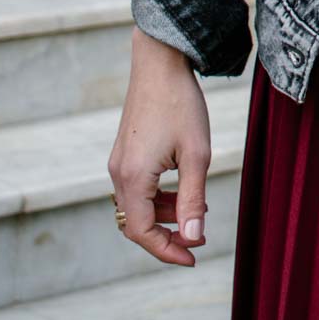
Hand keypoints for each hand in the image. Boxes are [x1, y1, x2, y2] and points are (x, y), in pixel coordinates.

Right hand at [107, 28, 211, 265]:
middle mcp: (118, 173)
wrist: (160, 62)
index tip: (193, 257)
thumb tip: (193, 238)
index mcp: (133, 178)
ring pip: (138, 206)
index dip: (167, 250)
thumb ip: (193, 200)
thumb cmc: (181, 105)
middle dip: (168, 234)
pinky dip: (160, 196)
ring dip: (166, 214)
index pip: (142, 232)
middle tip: (200, 237)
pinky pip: (138, 188)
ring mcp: (119, 162)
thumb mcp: (196, 155)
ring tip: (199, 209)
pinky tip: (186, 188)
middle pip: (136, 223)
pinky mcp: (125, 152)